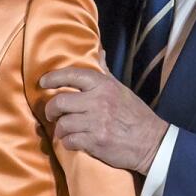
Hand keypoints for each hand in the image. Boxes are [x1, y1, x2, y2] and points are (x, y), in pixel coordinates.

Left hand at [40, 67, 167, 173]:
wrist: (152, 142)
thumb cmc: (135, 114)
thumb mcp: (121, 89)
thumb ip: (106, 72)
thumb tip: (99, 52)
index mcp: (104, 86)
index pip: (72, 75)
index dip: (53, 78)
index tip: (43, 83)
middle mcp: (98, 102)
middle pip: (60, 102)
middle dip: (50, 110)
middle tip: (51, 114)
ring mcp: (96, 122)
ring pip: (62, 124)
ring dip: (60, 129)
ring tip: (64, 131)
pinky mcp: (95, 142)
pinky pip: (69, 141)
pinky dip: (68, 142)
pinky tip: (73, 141)